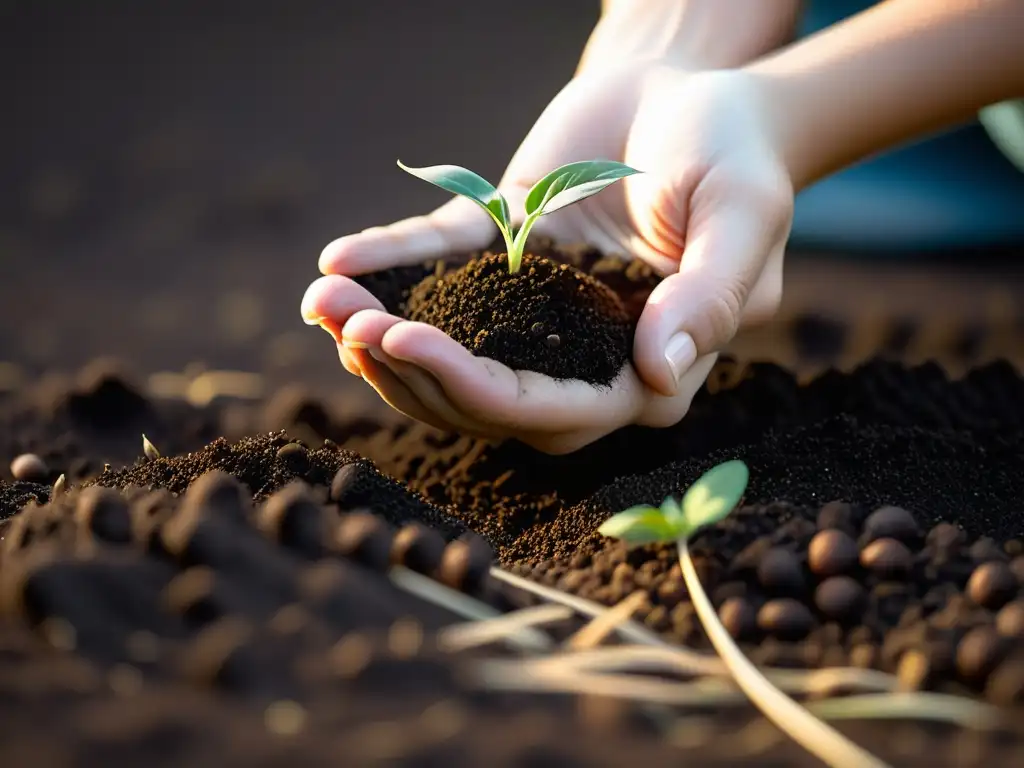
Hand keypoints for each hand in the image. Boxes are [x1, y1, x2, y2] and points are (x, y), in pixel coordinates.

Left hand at [302, 65, 792, 452]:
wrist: (694, 93)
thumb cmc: (736, 156)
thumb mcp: (741, 216)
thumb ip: (710, 296)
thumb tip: (658, 374)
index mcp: (642, 369)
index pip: (551, 410)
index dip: (475, 390)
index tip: (407, 344)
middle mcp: (579, 354)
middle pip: (483, 398)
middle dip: (411, 372)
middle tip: (349, 328)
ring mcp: (532, 309)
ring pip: (450, 349)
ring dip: (381, 335)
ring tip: (323, 301)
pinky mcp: (499, 255)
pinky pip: (439, 270)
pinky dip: (390, 265)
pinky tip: (337, 258)